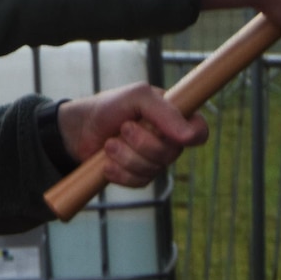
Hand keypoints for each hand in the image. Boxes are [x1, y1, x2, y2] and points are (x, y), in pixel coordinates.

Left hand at [56, 83, 209, 188]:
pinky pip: (139, 182)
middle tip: (123, 128)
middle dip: (142, 142)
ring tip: (110, 143)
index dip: (192, 136)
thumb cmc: (110, 107)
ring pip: (153, 169)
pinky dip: (120, 172)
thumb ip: (164, 111)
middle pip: (171, 153)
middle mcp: (169, 140)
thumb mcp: (137, 97)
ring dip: (126, 156)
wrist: (80, 128)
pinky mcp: (139, 175)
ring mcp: (154, 160)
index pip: (200, 131)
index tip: (173, 135)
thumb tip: (189, 136)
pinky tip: (107, 162)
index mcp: (174, 116)